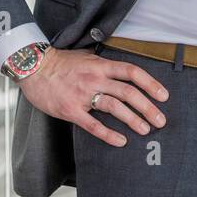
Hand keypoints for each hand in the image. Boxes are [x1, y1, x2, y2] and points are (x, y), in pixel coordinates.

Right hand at [18, 47, 169, 145]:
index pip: (131, 72)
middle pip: (128, 92)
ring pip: (115, 107)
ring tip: (145, 129)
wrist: (33, 67)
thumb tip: (124, 72)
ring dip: (133, 120)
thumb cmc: (61, 63)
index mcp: (100, 64)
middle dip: (148, 107)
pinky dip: (109, 134)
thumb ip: (104, 65)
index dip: (150, 84)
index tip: (163, 95)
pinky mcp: (71, 110)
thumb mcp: (86, 56)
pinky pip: (93, 125)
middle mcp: (94, 78)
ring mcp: (83, 94)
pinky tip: (120, 140)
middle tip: (160, 120)